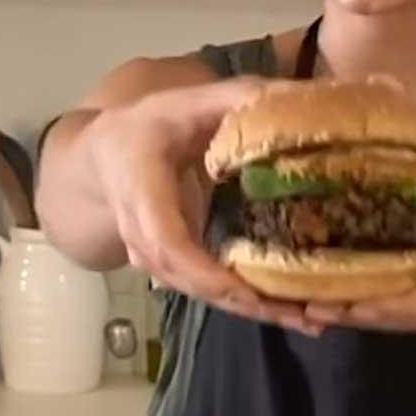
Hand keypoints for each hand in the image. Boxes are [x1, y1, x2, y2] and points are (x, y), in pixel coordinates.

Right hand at [83, 77, 320, 334]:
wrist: (106, 154)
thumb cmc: (152, 124)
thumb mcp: (191, 100)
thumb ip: (241, 97)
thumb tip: (299, 97)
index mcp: (141, 187)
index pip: (164, 240)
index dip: (202, 271)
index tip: (245, 290)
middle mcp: (141, 232)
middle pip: (186, 278)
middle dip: (241, 300)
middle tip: (301, 313)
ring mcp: (152, 256)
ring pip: (197, 291)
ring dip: (250, 310)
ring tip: (309, 318)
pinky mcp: (170, 268)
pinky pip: (204, 289)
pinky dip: (246, 303)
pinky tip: (292, 310)